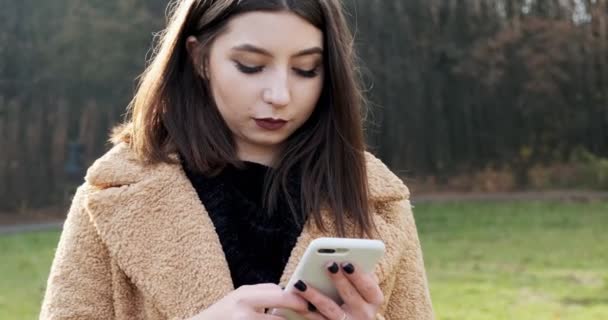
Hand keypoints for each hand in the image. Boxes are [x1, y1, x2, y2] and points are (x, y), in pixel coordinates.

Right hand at [189, 283, 308, 319]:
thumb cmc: (222, 312)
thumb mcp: (239, 296)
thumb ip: (262, 293)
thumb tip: (288, 292)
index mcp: (245, 296)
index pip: (277, 293)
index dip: (295, 300)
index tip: (306, 304)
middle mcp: (244, 312)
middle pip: (280, 312)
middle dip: (297, 312)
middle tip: (308, 314)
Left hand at [290, 262, 383, 319]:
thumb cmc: (358, 295)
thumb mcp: (364, 287)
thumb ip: (357, 272)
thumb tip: (344, 255)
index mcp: (374, 300)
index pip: (368, 287)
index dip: (358, 275)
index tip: (346, 263)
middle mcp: (364, 314)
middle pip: (349, 295)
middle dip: (338, 280)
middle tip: (328, 265)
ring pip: (329, 308)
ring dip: (314, 295)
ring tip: (300, 283)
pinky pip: (315, 319)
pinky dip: (303, 308)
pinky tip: (293, 297)